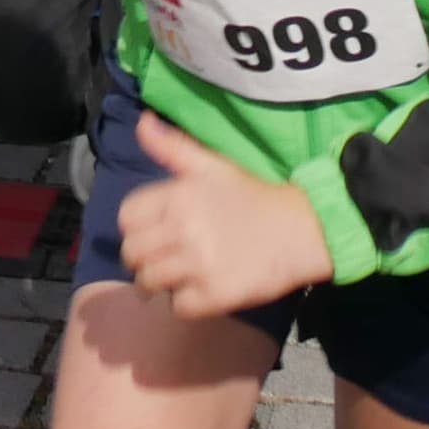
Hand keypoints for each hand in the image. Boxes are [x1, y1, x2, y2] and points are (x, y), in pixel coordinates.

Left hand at [117, 113, 337, 311]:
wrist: (301, 231)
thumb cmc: (252, 196)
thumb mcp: (211, 165)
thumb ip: (171, 147)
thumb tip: (142, 121)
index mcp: (178, 196)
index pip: (127, 218)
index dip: (134, 226)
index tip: (150, 231)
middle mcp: (183, 229)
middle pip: (132, 254)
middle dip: (141, 257)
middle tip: (161, 258)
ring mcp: (198, 265)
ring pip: (149, 282)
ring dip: (160, 282)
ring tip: (178, 275)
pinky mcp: (215, 296)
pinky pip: (178, 307)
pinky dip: (184, 303)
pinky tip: (198, 290)